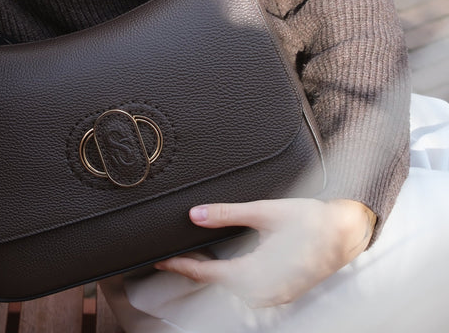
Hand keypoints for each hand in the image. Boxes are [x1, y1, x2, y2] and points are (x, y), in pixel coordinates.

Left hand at [155, 198, 376, 307]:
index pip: (209, 275)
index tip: (162, 261)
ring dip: (214, 275)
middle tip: (172, 256)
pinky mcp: (282, 292)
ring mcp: (276, 295)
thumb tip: (195, 215)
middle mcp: (266, 292)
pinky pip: (250, 289)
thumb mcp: (263, 211)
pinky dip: (232, 277)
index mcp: (259, 274)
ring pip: (234, 288)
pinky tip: (224, 263)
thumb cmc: (309, 220)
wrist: (346, 233)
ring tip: (193, 258)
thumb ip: (226, 214)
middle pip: (219, 284)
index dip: (182, 267)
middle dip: (195, 270)